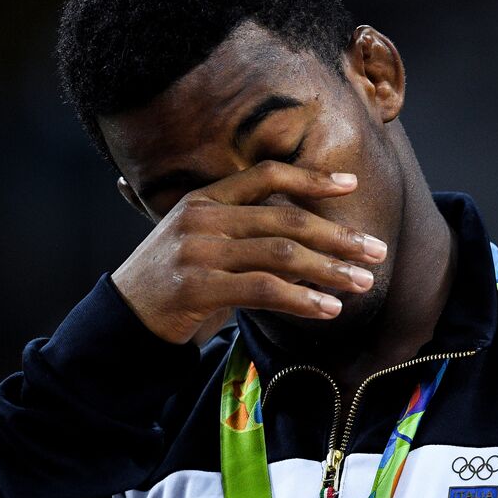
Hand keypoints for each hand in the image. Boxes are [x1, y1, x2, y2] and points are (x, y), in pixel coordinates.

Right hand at [110, 161, 387, 344]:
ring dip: (330, 269)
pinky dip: (303, 299)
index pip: (265, 176)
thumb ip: (247, 236)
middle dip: (337, 234)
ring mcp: (197, 251)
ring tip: (363, 283)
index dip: (311, 177)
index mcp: (203, 199)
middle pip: (285, 218)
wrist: (120, 321)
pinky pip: (264, 290)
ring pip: (281, 254)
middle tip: (376, 250)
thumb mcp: (204, 246)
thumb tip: (311, 243)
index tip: (351, 184)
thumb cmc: (173, 285)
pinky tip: (330, 309)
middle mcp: (200, 218)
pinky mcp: (197, 288)